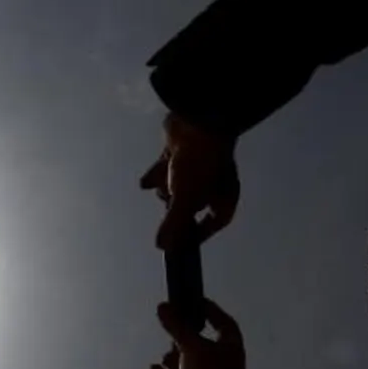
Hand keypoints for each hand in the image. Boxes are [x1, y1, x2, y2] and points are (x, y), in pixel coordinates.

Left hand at [140, 113, 239, 249]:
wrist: (197, 121)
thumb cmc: (199, 164)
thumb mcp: (185, 200)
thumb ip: (173, 225)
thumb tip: (162, 247)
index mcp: (224, 195)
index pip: (215, 222)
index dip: (199, 235)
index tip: (183, 245)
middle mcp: (214, 181)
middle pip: (196, 204)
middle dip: (180, 211)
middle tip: (167, 218)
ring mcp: (198, 165)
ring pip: (181, 185)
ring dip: (168, 191)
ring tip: (159, 193)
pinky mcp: (181, 151)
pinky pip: (167, 168)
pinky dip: (155, 175)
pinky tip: (143, 183)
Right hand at [149, 299, 248, 368]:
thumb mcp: (194, 346)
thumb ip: (177, 326)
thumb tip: (162, 306)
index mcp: (229, 349)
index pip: (223, 324)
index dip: (211, 312)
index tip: (195, 301)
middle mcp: (218, 366)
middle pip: (201, 345)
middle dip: (185, 337)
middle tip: (171, 327)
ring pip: (186, 366)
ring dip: (174, 359)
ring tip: (165, 353)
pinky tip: (154, 368)